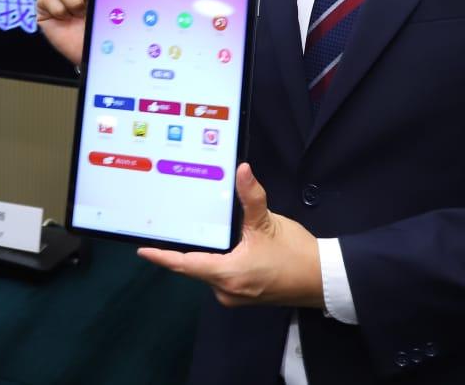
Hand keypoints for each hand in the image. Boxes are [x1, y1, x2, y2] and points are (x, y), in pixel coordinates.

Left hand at [137, 163, 323, 309]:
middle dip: (180, 251)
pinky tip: (213, 245)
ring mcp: (235, 295)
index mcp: (228, 274)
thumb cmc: (295, 254)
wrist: (322, 279)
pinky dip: (212, 261)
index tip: (142, 250)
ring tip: (187, 233)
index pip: (185, 265)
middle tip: (163, 230)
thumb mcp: (268, 222)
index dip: (163, 257)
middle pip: (194, 268)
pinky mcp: (244, 294)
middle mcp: (226, 290)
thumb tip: (243, 170)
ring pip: (207, 272)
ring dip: (198, 256)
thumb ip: (251, 196)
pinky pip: (220, 276)